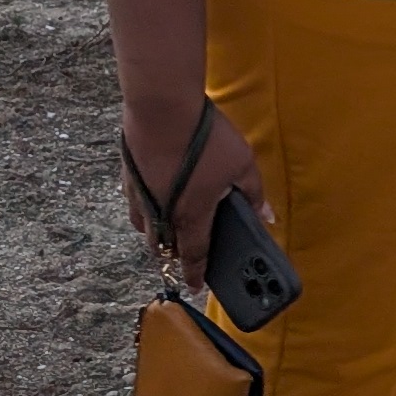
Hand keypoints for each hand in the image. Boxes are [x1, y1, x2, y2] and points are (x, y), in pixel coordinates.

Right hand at [127, 95, 272, 284]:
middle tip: (186, 259)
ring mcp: (140, 196)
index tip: (196, 286)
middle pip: (165, 246)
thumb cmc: (205, 138)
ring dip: (158, 236)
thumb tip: (267, 217)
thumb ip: (254, 194)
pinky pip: (137, 206)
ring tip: (173, 234)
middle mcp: (161, 212)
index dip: (196, 273)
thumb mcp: (243, 165)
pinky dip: (146, 213)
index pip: (194, 254)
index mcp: (191, 215)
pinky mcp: (128, 178)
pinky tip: (157, 202)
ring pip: (146, 228)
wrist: (161, 109)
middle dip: (175, 256)